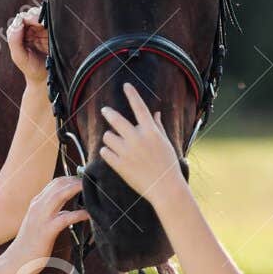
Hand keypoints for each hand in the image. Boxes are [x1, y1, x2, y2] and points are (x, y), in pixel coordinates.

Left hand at [5, 5, 48, 85]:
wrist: (47, 79)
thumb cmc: (32, 69)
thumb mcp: (19, 57)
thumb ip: (14, 40)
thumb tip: (17, 23)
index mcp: (19, 34)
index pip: (20, 19)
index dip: (25, 19)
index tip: (31, 23)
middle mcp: (29, 30)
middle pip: (31, 14)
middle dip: (35, 15)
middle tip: (41, 23)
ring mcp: (42, 30)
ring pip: (42, 15)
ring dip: (44, 17)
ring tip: (46, 24)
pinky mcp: (53, 32)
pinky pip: (53, 21)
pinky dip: (52, 20)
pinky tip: (54, 25)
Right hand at [5, 175, 89, 273]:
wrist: (16, 261)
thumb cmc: (30, 244)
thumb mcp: (40, 223)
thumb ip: (53, 214)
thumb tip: (69, 211)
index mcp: (36, 203)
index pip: (55, 183)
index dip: (71, 179)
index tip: (84, 181)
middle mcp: (38, 206)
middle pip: (59, 184)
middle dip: (76, 180)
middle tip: (91, 184)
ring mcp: (41, 217)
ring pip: (60, 194)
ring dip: (77, 189)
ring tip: (91, 190)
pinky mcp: (46, 231)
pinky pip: (65, 218)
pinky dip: (78, 214)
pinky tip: (88, 215)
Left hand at [99, 82, 185, 206]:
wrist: (165, 188)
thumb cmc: (167, 165)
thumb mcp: (165, 143)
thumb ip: (157, 127)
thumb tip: (154, 113)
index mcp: (151, 132)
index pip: (139, 107)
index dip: (132, 94)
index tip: (126, 85)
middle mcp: (137, 139)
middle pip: (116, 119)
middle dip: (109, 113)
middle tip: (105, 110)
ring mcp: (127, 152)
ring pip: (108, 136)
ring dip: (110, 138)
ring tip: (116, 143)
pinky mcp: (119, 165)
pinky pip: (104, 152)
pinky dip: (107, 152)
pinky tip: (113, 155)